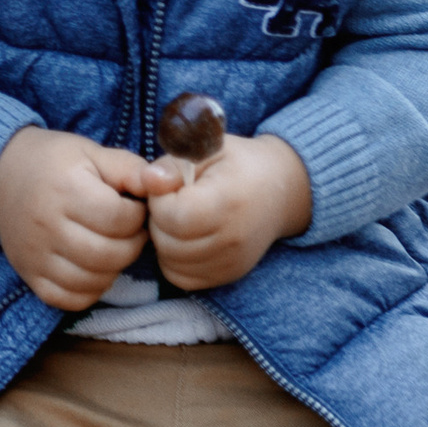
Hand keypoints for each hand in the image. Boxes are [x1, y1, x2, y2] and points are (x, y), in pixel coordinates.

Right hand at [0, 127, 159, 311]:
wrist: (0, 174)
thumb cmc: (56, 162)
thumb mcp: (93, 153)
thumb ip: (131, 169)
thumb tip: (167, 184)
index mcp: (66, 189)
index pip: (120, 219)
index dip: (138, 216)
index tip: (134, 207)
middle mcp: (47, 225)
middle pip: (109, 254)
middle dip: (131, 244)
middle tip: (129, 231)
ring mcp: (36, 255)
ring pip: (92, 281)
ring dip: (114, 268)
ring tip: (113, 246)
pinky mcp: (29, 274)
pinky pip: (68, 299)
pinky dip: (89, 290)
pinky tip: (93, 268)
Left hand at [144, 129, 311, 292]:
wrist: (280, 190)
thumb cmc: (237, 164)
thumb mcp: (207, 148)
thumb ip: (173, 163)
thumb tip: (147, 180)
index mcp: (228, 202)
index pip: (173, 216)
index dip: (160, 199)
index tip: (172, 185)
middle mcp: (233, 240)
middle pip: (168, 242)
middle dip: (159, 219)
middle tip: (175, 200)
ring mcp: (232, 263)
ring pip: (170, 262)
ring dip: (164, 240)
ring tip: (181, 217)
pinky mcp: (228, 276)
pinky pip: (182, 278)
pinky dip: (174, 260)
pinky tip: (185, 237)